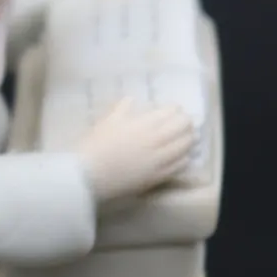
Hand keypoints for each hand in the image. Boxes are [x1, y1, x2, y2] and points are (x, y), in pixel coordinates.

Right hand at [77, 99, 195, 203]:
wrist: (88, 175)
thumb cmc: (95, 145)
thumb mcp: (107, 121)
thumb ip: (122, 109)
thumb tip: (131, 100)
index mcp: (145, 123)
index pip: (172, 112)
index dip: (175, 109)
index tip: (173, 110)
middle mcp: (157, 140)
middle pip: (184, 127)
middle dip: (185, 122)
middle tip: (181, 123)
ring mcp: (160, 160)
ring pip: (186, 146)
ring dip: (188, 139)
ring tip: (185, 138)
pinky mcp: (159, 176)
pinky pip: (180, 165)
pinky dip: (183, 158)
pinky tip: (180, 156)